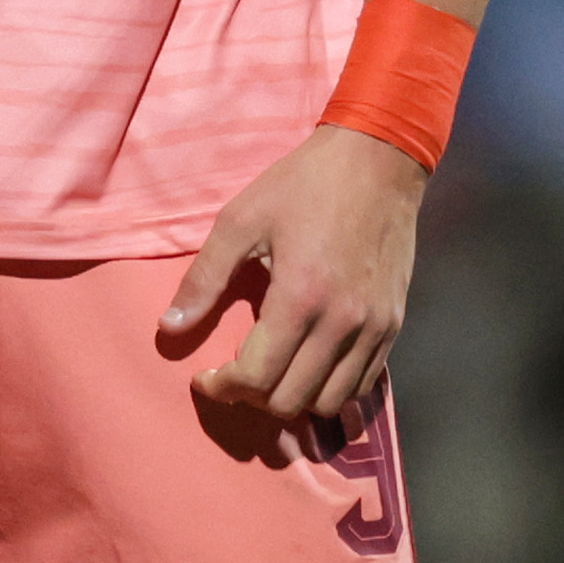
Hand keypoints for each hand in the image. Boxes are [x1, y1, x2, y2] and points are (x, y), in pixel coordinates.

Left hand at [162, 124, 426, 442]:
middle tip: (235, 374)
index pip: (257, 378)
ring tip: (274, 371)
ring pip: (331, 403)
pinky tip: (311, 364)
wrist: (379, 159)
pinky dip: (332, 388)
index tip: (205, 379)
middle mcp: (342, 322)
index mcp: (300, 296)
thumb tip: (170, 327)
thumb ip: (204, 278)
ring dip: (294, 398)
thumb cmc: (304, 184)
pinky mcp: (393, 324)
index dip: (222, 389)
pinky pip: (363, 384)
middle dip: (253, 397)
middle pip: (292, 401)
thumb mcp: (242, 220)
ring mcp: (374, 327)